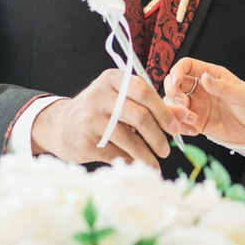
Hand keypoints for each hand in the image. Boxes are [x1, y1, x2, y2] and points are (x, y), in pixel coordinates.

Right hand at [31, 69, 173, 165]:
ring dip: (146, 155)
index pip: (144, 90)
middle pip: (139, 115)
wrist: (60, 126)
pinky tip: (137, 165)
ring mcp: (90, 117)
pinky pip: (116, 152)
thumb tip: (184, 114)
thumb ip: (153, 105)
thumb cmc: (99, 112)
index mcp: (113, 79)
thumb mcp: (122, 101)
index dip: (163, 110)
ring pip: (129, 138)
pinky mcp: (85, 139)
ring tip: (155, 164)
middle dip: (158, 136)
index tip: (175, 128)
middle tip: (166, 150)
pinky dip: (130, 161)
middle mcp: (100, 95)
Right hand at [164, 58, 244, 145]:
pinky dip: (181, 126)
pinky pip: (181, 122)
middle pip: (174, 85)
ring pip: (174, 104)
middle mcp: (202, 89)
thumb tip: (205, 78)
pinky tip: (194, 130)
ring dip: (175, 111)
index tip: (176, 81)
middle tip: (182, 104)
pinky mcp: (198, 123)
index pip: (186, 66)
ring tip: (191, 119)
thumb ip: (223, 88)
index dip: (177, 71)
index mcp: (212, 75)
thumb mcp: (243, 95)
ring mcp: (198, 106)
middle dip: (173, 93)